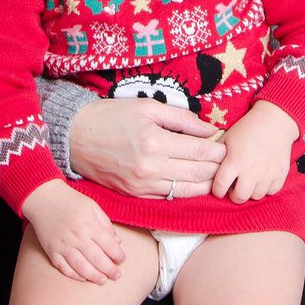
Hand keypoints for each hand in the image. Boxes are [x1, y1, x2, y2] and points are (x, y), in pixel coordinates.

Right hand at [21, 179, 125, 283]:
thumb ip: (105, 224)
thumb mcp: (92, 206)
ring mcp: (63, 245)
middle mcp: (77, 237)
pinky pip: (64, 268)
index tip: (122, 260)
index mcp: (89, 224)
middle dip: (109, 269)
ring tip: (103, 280)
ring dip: (94, 276)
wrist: (44, 198)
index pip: (108, 244)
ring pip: (81, 267)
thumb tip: (118, 242)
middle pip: (97, 259)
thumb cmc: (71, 201)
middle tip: (117, 275)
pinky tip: (84, 278)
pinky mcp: (52, 251)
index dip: (117, 254)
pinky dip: (74, 275)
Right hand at [69, 97, 225, 198]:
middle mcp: (151, 168)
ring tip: (216, 174)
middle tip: (228, 161)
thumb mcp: (147, 107)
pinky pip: (169, 197)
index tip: (228, 146)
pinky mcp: (136, 195)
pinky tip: (194, 184)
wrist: (77, 138)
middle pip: (198, 173)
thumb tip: (208, 128)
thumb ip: (181, 118)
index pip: (200, 151)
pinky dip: (185, 191)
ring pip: (186, 190)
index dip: (219, 150)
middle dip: (217, 167)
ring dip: (206, 184)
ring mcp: (143, 185)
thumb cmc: (112, 116)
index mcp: (155, 141)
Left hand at [211, 101, 297, 203]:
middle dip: (234, 195)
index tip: (218, 187)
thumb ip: (216, 154)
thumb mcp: (227, 137)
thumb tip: (205, 167)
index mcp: (235, 160)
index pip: (220, 187)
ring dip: (250, 190)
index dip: (217, 190)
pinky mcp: (280, 176)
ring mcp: (267, 175)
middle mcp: (251, 171)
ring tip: (248, 179)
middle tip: (234, 186)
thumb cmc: (247, 128)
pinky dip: (265, 187)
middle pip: (239, 198)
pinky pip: (270, 192)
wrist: (274, 121)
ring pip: (256, 196)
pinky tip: (262, 176)